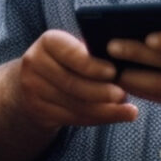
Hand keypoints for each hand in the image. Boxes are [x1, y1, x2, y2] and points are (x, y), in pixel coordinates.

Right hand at [17, 29, 137, 129]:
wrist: (34, 81)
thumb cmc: (67, 62)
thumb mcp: (75, 49)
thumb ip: (93, 52)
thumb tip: (124, 63)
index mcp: (48, 42)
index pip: (69, 53)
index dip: (91, 65)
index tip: (113, 71)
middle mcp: (35, 62)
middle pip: (71, 82)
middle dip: (100, 91)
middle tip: (123, 95)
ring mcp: (33, 88)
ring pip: (73, 104)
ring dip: (104, 110)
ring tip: (128, 110)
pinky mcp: (37, 109)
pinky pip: (71, 118)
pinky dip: (97, 119)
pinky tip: (114, 116)